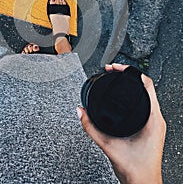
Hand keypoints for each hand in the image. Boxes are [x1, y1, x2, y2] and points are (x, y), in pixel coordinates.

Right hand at [77, 63, 165, 183]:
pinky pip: (145, 104)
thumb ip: (90, 127)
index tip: (117, 68)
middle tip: (113, 70)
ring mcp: (156, 123)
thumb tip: (80, 111)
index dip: (131, 72)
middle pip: (145, 86)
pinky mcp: (152, 127)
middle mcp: (157, 119)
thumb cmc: (135, 169)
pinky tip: (124, 96)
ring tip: (117, 78)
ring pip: (146, 95)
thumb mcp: (108, 145)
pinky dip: (133, 96)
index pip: (146, 84)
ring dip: (131, 85)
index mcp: (153, 119)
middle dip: (128, 75)